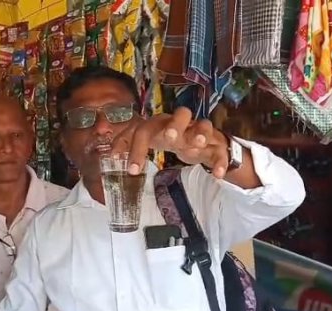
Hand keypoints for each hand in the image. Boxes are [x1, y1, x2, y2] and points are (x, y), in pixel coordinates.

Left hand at [113, 107, 230, 178]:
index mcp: (162, 124)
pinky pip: (220, 150)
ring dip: (201, 133)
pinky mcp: (216, 144)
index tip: (132, 170)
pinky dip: (220, 162)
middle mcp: (182, 124)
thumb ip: (130, 143)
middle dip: (175, 125)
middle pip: (180, 114)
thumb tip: (111, 153)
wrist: (203, 141)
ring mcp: (201, 133)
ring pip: (204, 125)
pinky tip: (217, 175)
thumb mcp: (150, 139)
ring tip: (198, 145)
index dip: (137, 148)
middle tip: (170, 138)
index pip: (146, 130)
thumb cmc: (172, 138)